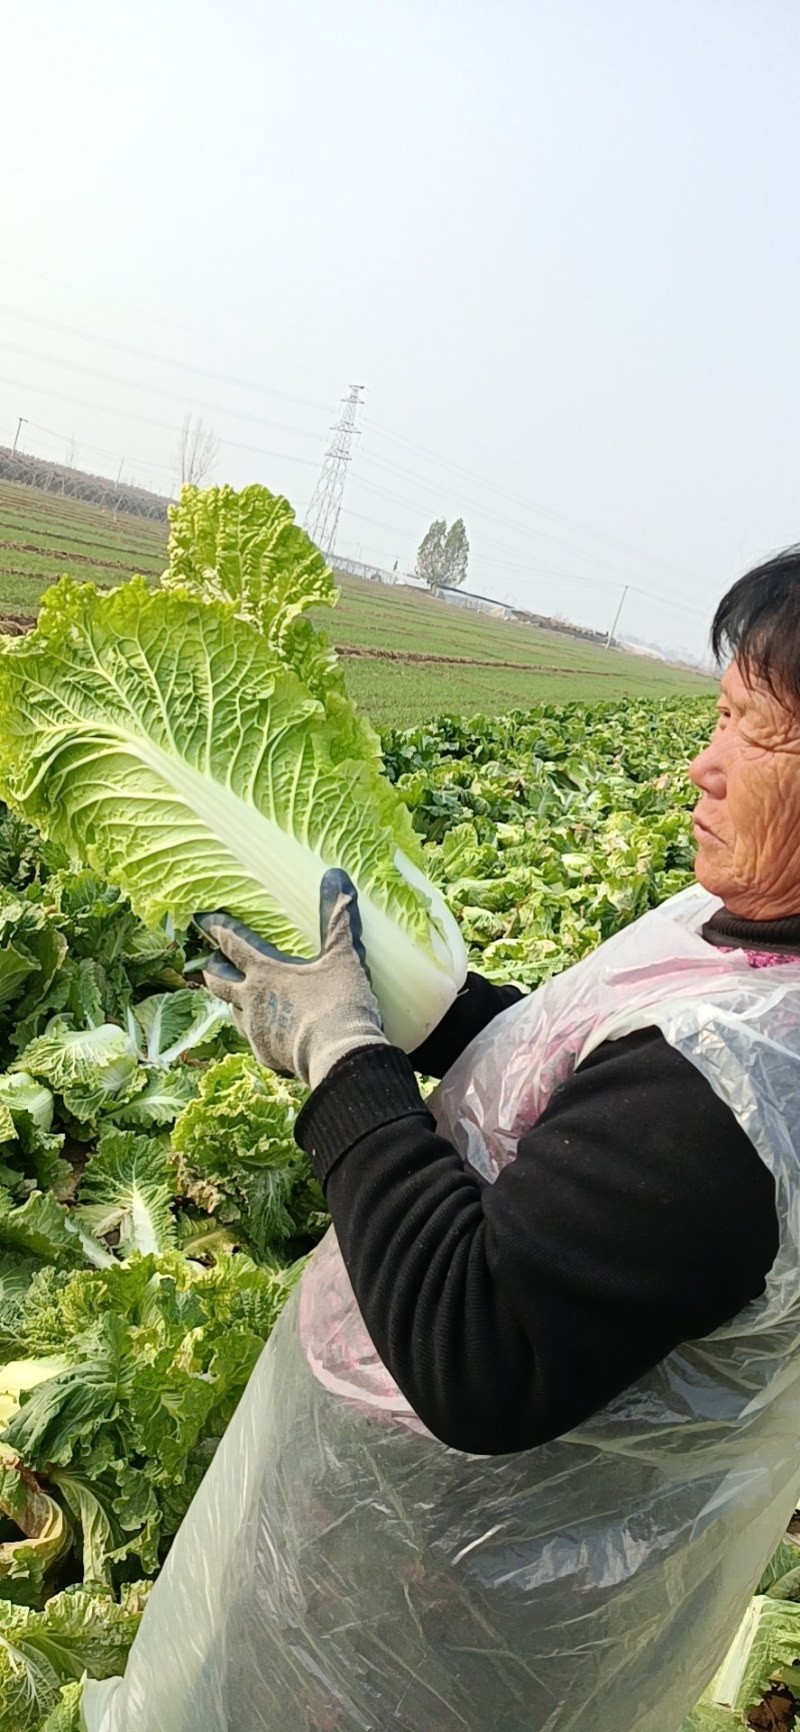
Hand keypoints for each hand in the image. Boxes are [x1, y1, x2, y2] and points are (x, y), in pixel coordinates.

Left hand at [196, 868, 386, 1089]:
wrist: (339, 1057)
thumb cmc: (338, 1003)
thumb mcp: (341, 955)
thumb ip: (336, 917)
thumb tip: (335, 875)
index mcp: (264, 972)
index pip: (232, 944)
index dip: (217, 929)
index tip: (201, 919)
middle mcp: (251, 1001)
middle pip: (219, 982)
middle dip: (213, 969)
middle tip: (211, 962)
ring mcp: (256, 1032)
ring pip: (233, 1013)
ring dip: (233, 1002)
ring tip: (240, 998)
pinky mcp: (268, 1057)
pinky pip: (256, 1041)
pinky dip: (259, 1032)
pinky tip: (270, 1033)